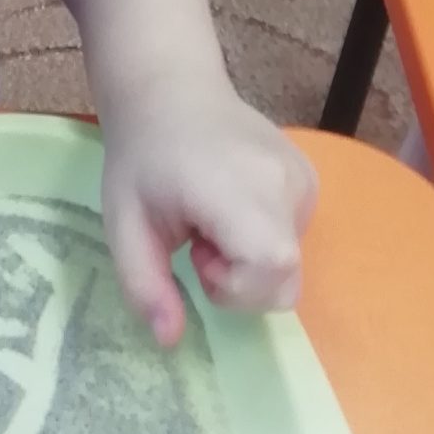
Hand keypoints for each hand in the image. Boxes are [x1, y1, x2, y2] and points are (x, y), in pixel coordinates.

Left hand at [99, 71, 317, 347]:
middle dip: (239, 281)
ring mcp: (303, 180)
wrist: (169, 92)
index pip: (272, 269)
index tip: (196, 258)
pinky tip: (230, 208)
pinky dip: (262, 239)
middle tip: (199, 242)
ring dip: (248, 260)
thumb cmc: (140, 159)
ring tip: (212, 220)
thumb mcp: (124, 225)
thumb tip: (170, 340)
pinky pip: (294, 237)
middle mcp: (285, 183)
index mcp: (239, 190)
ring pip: (291, 264)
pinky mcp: (309, 179)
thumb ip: (145, 285)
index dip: (235, 286)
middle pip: (285, 279)